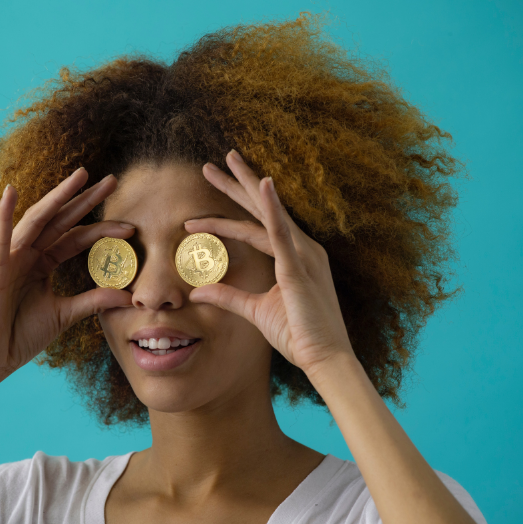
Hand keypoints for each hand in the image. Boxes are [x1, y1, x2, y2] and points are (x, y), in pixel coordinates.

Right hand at [0, 168, 134, 383]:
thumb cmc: (21, 336)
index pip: (76, 238)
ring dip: (57, 197)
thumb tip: (129, 296)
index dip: (102, 230)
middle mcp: (27, 254)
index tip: (131, 227)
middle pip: (61, 220)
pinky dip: (4, 215)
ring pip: (37, 220)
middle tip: (112, 180)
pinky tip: (10, 193)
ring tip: (79, 177)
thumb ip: (94, 301)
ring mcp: (10, 258)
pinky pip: (0, 238)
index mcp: (42, 263)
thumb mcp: (65, 315)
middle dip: (85, 199)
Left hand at [183, 150, 356, 378]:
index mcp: (295, 256)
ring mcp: (303, 255)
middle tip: (212, 164)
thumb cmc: (299, 335)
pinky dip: (272, 207)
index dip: (227, 216)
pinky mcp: (299, 268)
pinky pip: (281, 233)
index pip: (256, 227)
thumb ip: (229, 297)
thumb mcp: (256, 311)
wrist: (325, 359)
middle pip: (261, 210)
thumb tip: (199, 291)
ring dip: (244, 187)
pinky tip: (262, 184)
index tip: (197, 214)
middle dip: (236, 185)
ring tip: (223, 164)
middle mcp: (302, 248)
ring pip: (266, 213)